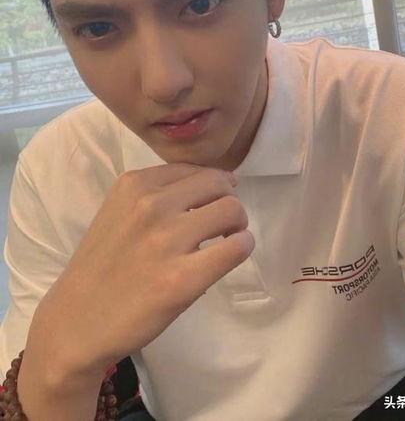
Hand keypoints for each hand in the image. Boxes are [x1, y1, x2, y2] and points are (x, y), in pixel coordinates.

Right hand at [30, 164, 252, 378]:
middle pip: (219, 184)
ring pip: (232, 210)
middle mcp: (150, 204)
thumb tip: (220, 181)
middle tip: (222, 224)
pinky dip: (242, 247)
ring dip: (237, 225)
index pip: (196, 169)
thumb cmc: (102, 267)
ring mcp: (166, 240)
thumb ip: (159, 193)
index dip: (212, 185)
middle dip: (228, 201)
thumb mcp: (119, 211)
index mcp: (134, 184)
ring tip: (225, 241)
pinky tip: (230, 255)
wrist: (76, 321)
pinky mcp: (182, 279)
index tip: (211, 204)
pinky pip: (236, 248)